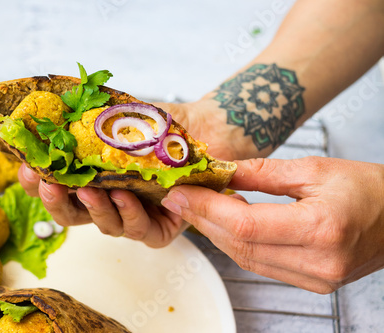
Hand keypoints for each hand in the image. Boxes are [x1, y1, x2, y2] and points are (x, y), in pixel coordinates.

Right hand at [18, 99, 240, 247]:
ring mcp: (134, 217)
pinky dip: (130, 215)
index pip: (57, 188)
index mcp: (94, 180)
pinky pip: (141, 231)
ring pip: (105, 225)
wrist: (203, 129)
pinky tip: (126, 197)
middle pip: (72, 215)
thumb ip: (90, 120)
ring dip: (95, 209)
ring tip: (92, 189)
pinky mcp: (161, 228)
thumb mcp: (120, 118)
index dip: (36, 183)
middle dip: (56, 203)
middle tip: (49, 185)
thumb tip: (52, 109)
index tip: (25, 168)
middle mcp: (110, 202)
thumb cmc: (160, 126)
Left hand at [161, 156, 383, 292]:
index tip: (181, 192)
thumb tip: (222, 171)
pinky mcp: (312, 283)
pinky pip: (261, 265)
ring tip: (195, 208)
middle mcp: (318, 262)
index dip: (206, 208)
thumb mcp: (315, 169)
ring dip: (216, 234)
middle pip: (239, 246)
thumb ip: (263, 173)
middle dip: (203, 220)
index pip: (244, 225)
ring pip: (246, 260)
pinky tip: (224, 224)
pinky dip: (237, 245)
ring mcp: (316, 279)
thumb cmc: (369, 189)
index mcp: (321, 228)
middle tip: (179, 198)